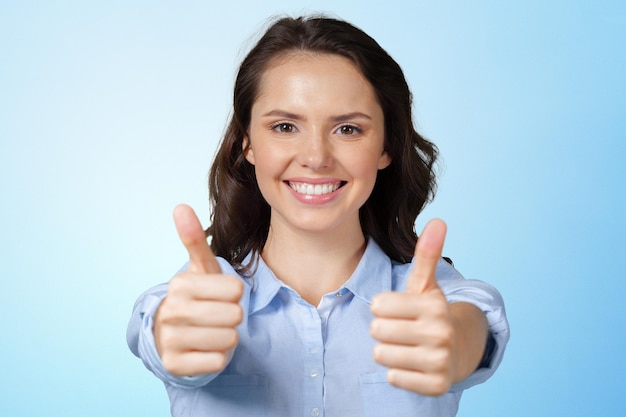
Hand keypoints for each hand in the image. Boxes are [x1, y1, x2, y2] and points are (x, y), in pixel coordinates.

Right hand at [154, 204, 243, 376]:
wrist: (172, 333)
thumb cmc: (197, 296)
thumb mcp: (200, 268)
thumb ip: (193, 238)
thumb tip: (181, 206)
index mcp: (181, 284)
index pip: (237, 290)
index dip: (235, 294)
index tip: (220, 295)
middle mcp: (172, 311)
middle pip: (235, 316)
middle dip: (232, 317)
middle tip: (217, 315)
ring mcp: (171, 339)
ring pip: (228, 339)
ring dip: (226, 338)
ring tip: (211, 331)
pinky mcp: (175, 365)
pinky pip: (217, 362)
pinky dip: (218, 357)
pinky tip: (205, 349)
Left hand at [370, 219, 455, 395]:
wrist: (458, 352)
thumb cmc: (430, 315)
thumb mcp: (426, 285)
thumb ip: (427, 254)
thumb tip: (438, 220)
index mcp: (434, 305)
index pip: (378, 305)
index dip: (382, 307)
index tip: (398, 310)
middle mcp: (441, 332)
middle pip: (377, 330)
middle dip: (383, 330)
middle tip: (403, 330)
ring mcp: (440, 361)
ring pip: (381, 355)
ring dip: (388, 351)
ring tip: (407, 347)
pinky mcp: (436, 386)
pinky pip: (393, 377)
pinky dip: (398, 373)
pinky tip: (413, 364)